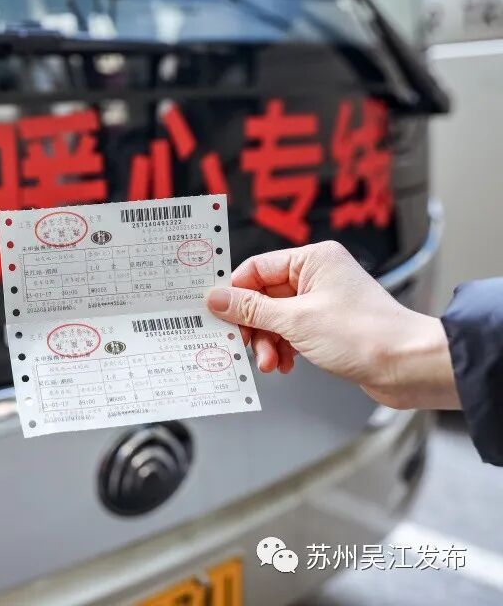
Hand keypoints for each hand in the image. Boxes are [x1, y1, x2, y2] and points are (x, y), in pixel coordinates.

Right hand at [204, 241, 458, 410]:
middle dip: (253, 326)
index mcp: (313, 260)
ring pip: (275, 318)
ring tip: (270, 362)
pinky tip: (285, 364)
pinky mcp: (327, 326)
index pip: (256, 269)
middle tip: (244, 345)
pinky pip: (291, 332)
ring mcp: (323, 301)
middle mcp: (318, 276)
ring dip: (267, 342)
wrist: (409, 366)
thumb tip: (216, 299)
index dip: (233, 293)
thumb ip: (251, 309)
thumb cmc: (367, 335)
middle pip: (262, 296)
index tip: (217, 314)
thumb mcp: (296, 320)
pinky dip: (283, 348)